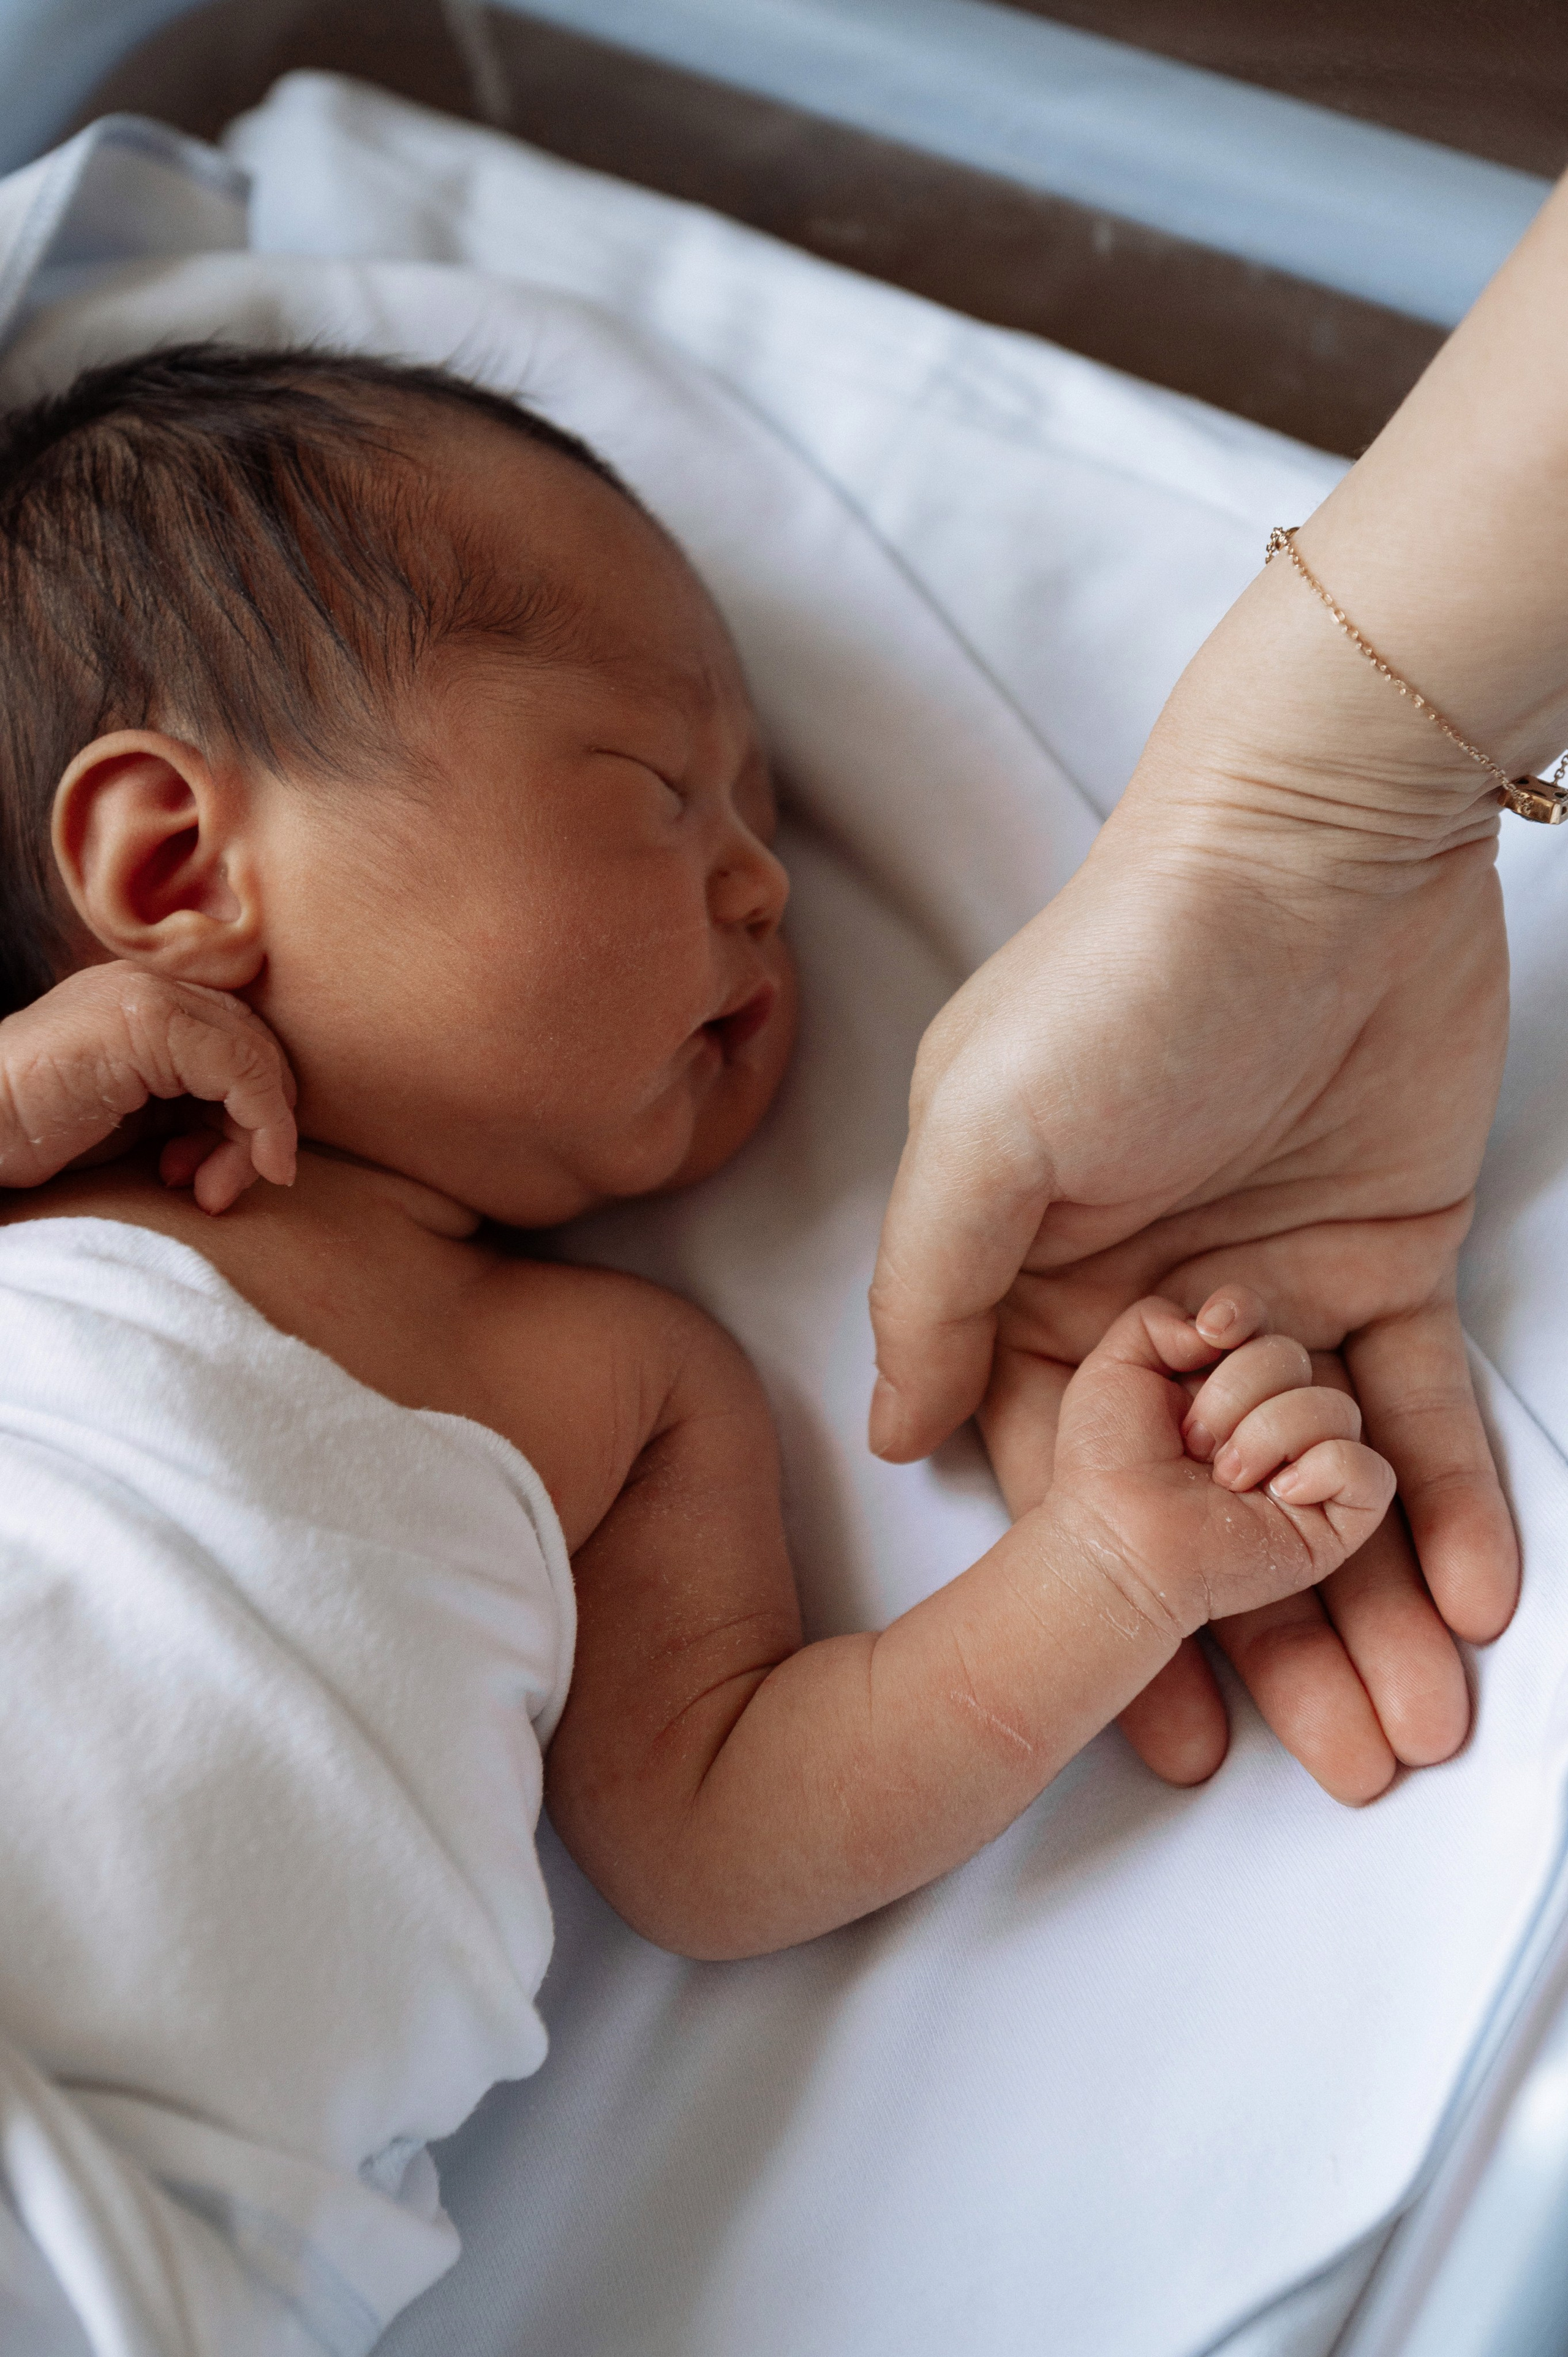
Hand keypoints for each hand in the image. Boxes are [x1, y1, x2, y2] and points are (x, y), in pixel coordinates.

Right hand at [0, 964, 296, 1213]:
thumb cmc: (37, 1132)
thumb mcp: (130, 1119)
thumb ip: (188, 1107)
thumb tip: (266, 1140)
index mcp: (152, 1003)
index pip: (244, 1046)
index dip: (257, 1114)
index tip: (232, 1176)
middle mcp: (156, 988)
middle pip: (259, 1052)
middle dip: (257, 1130)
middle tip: (217, 1190)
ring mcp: (151, 996)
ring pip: (259, 1062)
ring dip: (250, 1143)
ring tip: (205, 1193)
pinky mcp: (148, 1020)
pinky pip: (243, 1071)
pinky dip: (258, 1128)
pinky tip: (219, 1182)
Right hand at [869, 785, 1517, 1656]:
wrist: (1314, 852)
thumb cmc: (1125, 985)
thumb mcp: (984, 1132)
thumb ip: (932, 1292)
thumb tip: (891, 1439)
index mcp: (1032, 1294)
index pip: (1075, 1491)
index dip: (1120, 1621)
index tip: (1166, 1741)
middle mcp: (1147, 1313)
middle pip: (1209, 1515)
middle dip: (1268, 1648)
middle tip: (1334, 1767)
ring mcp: (1270, 1296)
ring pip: (1322, 1486)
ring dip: (1371, 1605)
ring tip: (1418, 1727)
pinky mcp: (1383, 1263)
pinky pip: (1420, 1409)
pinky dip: (1453, 1501)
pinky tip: (1474, 1599)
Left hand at [1044, 1287, 1393, 1636]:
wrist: (1115, 1539)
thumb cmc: (1107, 1464)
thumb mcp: (1114, 1368)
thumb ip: (1157, 1319)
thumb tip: (1217, 1323)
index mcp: (1227, 1381)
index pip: (1263, 1322)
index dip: (1244, 1314)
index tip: (1210, 1333)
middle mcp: (1273, 1417)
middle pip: (1292, 1356)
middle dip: (1233, 1393)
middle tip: (1191, 1444)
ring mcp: (1307, 1467)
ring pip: (1335, 1407)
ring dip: (1267, 1436)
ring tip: (1224, 1478)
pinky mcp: (1334, 1521)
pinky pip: (1370, 1471)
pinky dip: (1326, 1469)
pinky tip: (1278, 1494)